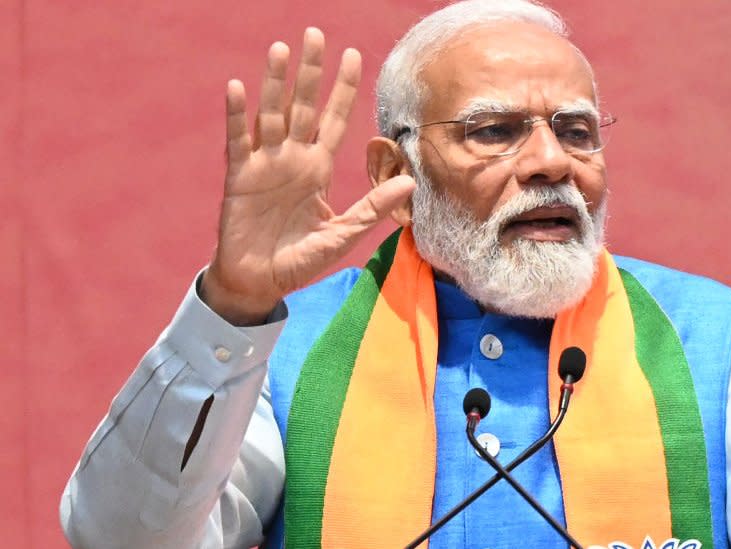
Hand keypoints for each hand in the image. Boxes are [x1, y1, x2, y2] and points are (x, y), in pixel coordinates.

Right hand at [201, 28, 415, 324]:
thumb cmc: (301, 259)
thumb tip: (410, 181)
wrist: (260, 281)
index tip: (354, 54)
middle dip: (311, 72)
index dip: (343, 89)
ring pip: (271, 114)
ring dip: (275, 82)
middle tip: (316, 34)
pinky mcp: (240, 177)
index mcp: (318, 168)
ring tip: (280, 50)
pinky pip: (238, 140)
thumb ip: (372, 207)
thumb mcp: (343, 234)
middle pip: (304, 106)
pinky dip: (237, 115)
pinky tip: (238, 88)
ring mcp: (264, 164)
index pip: (334, 120)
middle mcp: (292, 158)